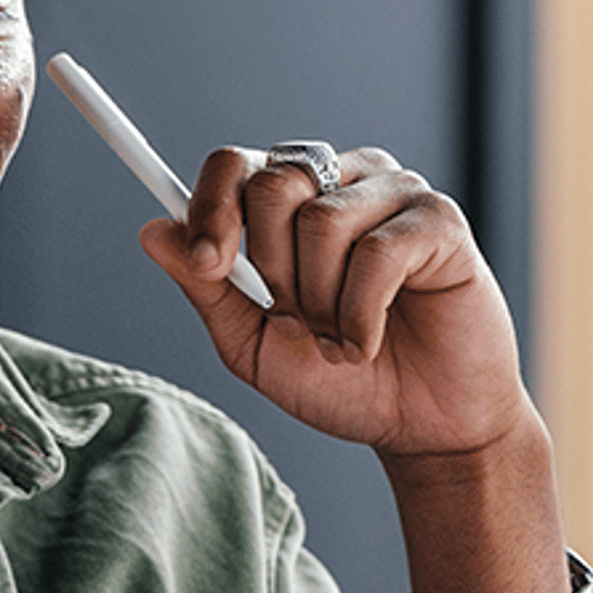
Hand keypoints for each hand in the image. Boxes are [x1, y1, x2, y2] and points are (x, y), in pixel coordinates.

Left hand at [138, 146, 536, 463]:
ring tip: (341, 337)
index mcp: (291, 202)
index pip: (234, 165)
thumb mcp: (252, 343)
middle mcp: (341, 182)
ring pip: (320, 220)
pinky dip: (361, 316)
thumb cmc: (342, 382)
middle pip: (271, 185)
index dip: (210, 209)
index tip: (209, 264)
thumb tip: (153, 230)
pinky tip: (370, 340)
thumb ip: (205, 287)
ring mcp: (394, 194)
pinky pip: (376, 251)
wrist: (419, 428)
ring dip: (321, 303)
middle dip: (273, 272)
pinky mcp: (439, 220)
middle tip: (301, 320)